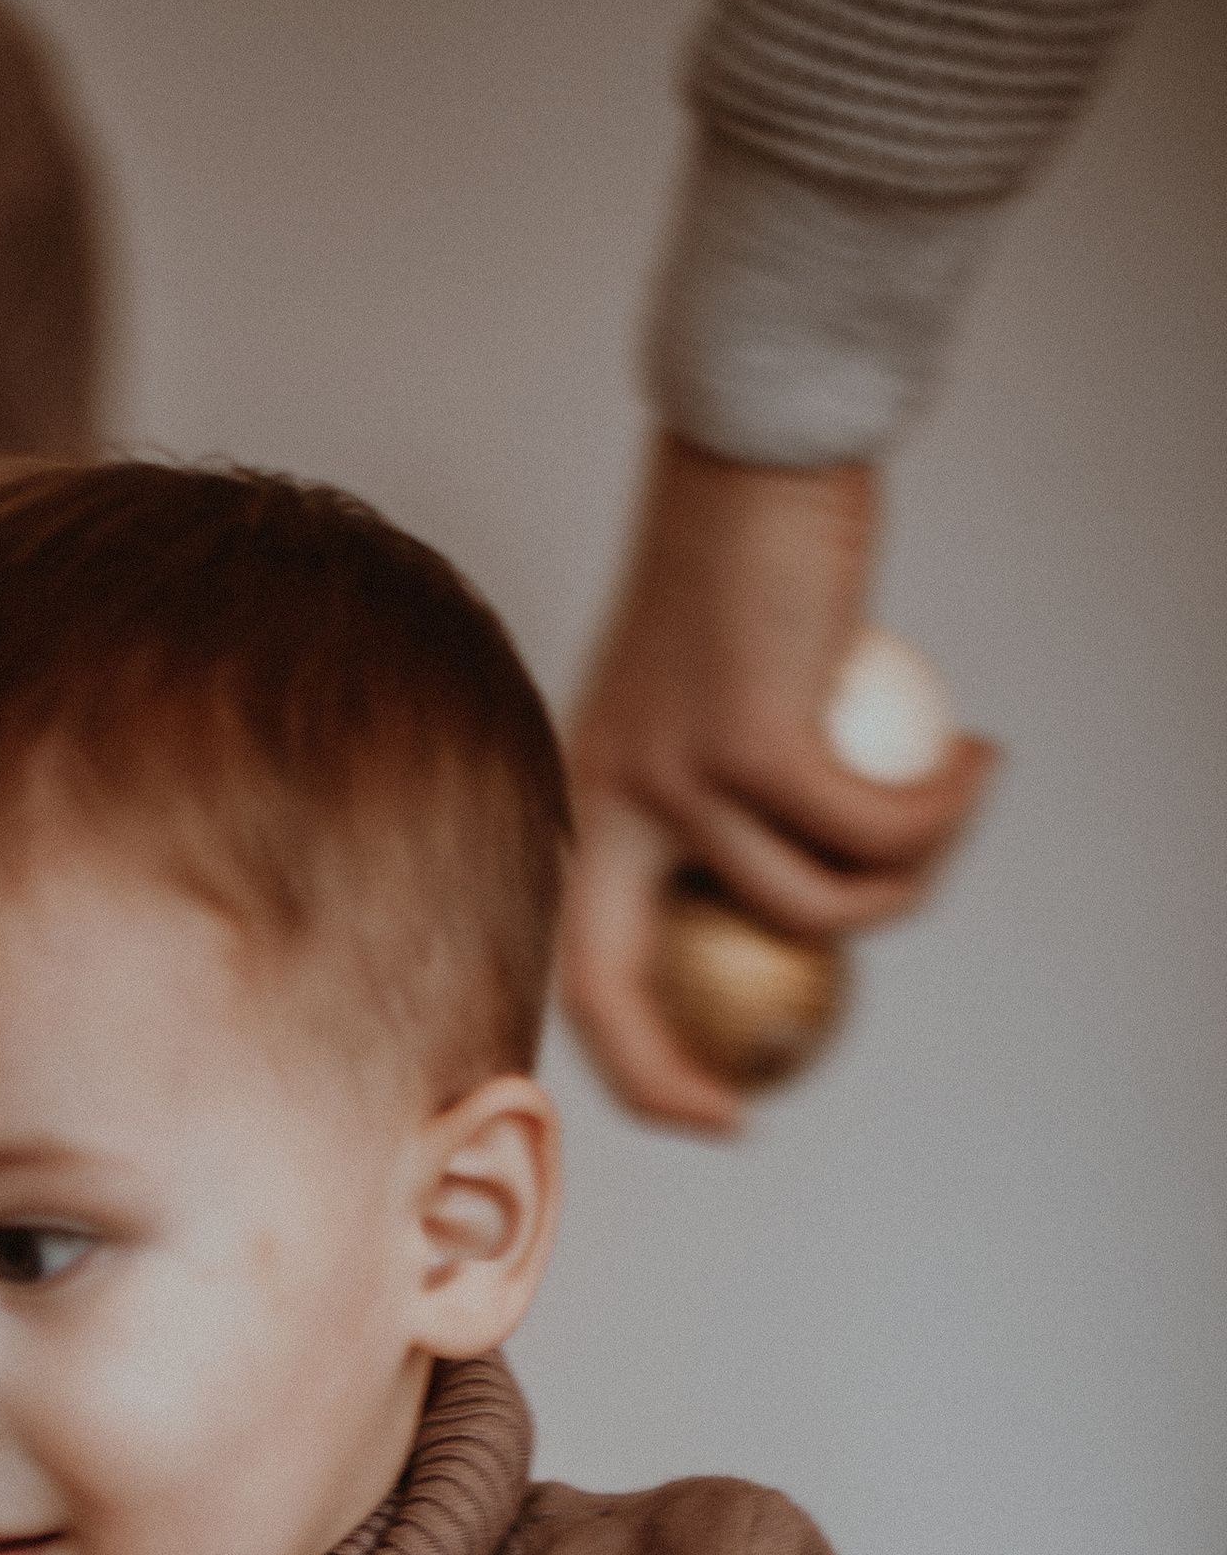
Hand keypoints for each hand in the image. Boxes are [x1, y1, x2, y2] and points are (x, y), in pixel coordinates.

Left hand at [560, 438, 996, 1131]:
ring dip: (910, 874)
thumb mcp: (718, 694)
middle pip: (617, 992)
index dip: (629, 1066)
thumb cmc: (744, 564)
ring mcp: (674, 775)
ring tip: (956, 804)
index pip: (578, 972)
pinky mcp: (751, 739)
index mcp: (583, 800)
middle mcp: (606, 800)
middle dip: (672, 1082)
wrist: (753, 450)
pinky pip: (871, 826)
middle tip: (762, 1099)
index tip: (705, 1104)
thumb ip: (734, 790)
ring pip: (811, 903)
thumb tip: (799, 888)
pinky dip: (941, 809)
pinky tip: (976, 760)